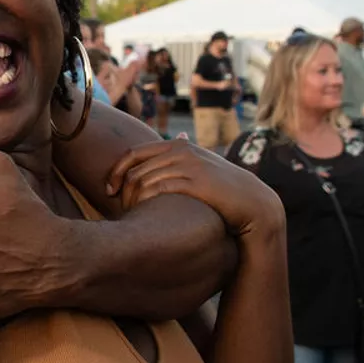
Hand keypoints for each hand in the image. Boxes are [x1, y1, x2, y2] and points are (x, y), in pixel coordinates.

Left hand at [106, 139, 284, 239]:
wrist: (253, 204)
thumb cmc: (219, 192)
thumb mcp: (196, 171)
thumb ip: (172, 166)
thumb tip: (148, 168)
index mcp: (178, 146)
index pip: (133, 153)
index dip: (116, 171)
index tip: (109, 190)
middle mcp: (182, 150)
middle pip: (134, 169)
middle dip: (122, 191)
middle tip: (121, 210)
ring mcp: (189, 165)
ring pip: (142, 180)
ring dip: (132, 200)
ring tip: (133, 217)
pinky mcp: (196, 182)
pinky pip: (158, 189)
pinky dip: (146, 203)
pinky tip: (146, 216)